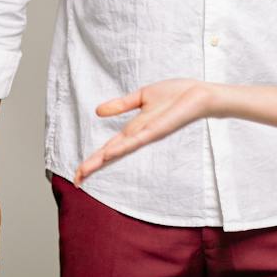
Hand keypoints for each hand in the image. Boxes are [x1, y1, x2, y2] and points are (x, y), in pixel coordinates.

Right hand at [76, 79, 216, 181]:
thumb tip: (97, 112)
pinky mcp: (157, 131)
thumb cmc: (176, 95)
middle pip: (111, 154)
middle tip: (76, 181)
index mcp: (135, 130)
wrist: (200, 95)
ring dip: (102, 161)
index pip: (109, 147)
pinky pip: (137, 140)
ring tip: (84, 171)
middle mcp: (139, 137)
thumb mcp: (141, 97)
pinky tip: (108, 154)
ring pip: (120, 151)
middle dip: (93, 166)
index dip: (94, 159)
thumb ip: (121, 105)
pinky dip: (122, 147)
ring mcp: (147, 136)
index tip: (78, 173)